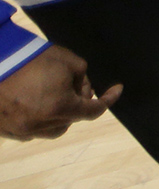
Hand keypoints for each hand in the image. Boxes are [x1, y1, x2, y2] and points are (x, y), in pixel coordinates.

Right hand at [0, 45, 119, 140]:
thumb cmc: (31, 58)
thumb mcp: (68, 61)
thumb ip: (82, 79)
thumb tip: (83, 91)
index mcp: (59, 108)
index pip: (93, 110)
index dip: (109, 99)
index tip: (117, 90)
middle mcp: (39, 124)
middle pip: (71, 121)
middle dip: (78, 105)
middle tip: (76, 87)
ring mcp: (20, 130)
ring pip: (50, 130)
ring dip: (59, 117)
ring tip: (55, 96)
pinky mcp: (4, 130)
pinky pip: (29, 131)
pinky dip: (38, 121)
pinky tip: (36, 104)